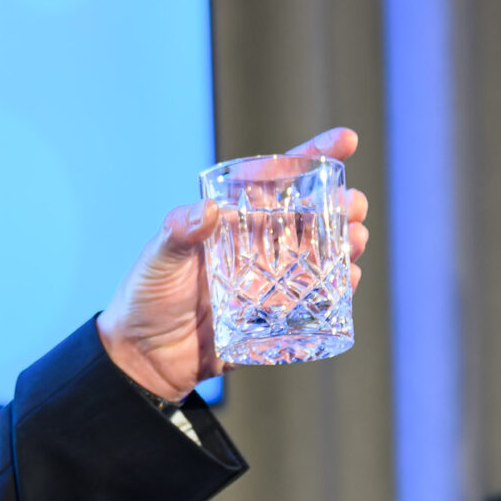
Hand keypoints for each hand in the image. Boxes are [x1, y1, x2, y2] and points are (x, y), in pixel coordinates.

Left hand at [96, 126, 370, 398]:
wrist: (143, 360)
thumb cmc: (145, 299)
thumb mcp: (157, 259)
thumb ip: (177, 233)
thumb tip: (207, 211)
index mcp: (232, 221)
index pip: (276, 180)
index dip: (313, 158)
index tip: (346, 141)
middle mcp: (256, 246)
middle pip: (309, 217)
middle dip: (340, 205)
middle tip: (354, 204)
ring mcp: (269, 281)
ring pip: (318, 255)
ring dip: (345, 244)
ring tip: (358, 240)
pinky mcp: (274, 317)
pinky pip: (313, 301)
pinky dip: (337, 289)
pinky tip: (350, 280)